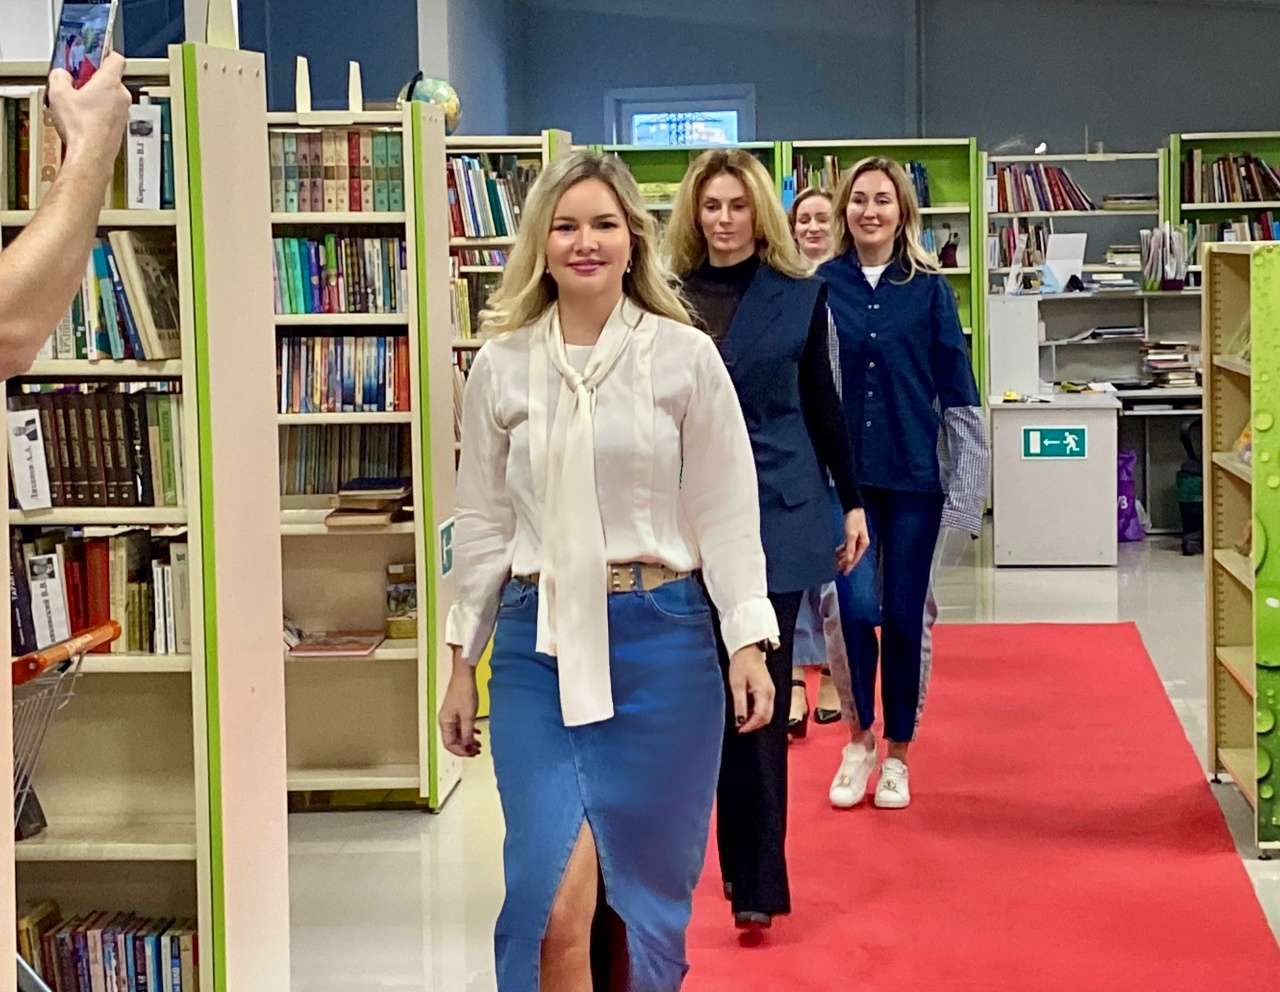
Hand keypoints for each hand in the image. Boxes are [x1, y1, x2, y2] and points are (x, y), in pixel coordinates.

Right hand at [47, 52, 130, 179]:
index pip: (116, 58)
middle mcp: (122, 97)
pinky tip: (84, 119)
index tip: (93, 55)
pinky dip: (99, 112)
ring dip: (97, 97)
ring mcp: (123, 114)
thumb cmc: (82, 128)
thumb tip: (61, 75)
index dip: (104, 54)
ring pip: (111, 97)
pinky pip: (110, 113)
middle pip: (111, 79)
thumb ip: (59, 76)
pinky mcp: (120, 127)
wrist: (91, 156)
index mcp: (110, 83)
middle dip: (94, 79)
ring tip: (78, 104)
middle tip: (78, 82)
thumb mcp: (58, 93)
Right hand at [438, 648, 481, 756]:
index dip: (460, 752)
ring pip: (458, 734)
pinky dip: (469, 732)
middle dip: (465, 747)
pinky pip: (462, 726)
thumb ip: (467, 734)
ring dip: (468, 741)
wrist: (465, 675)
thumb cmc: (464, 691)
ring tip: (478, 745)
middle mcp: (446, 720)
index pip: (449, 744)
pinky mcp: (457, 710)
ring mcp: (451, 715)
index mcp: (445, 723)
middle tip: (476, 752)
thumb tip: (467, 748)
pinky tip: (476, 733)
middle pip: (453, 740)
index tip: (471, 754)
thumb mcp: (468, 716)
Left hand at [728, 644, 773, 733]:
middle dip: (754, 725)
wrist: (747, 649)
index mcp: (765, 693)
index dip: (750, 726)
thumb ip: (740, 705)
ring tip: (742, 720)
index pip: (761, 717)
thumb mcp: (737, 685)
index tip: (739, 730)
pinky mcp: (768, 690)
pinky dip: (757, 713)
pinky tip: (747, 711)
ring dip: (756, 720)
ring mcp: (771, 692)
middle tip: (740, 728)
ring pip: (767, 713)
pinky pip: (766, 707)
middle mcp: (771, 694)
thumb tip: (740, 721)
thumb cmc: (741, 663)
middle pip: (767, 718)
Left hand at [836, 508, 869, 573]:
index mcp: (863, 544)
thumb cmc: (853, 521)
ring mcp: (856, 540)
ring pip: (848, 552)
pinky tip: (836, 554)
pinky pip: (846, 546)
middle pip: (852, 556)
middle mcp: (861, 543)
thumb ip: (850, 548)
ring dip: (842, 557)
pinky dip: (841, 550)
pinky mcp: (851, 536)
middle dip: (845, 563)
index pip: (855, 558)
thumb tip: (848, 560)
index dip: (849, 566)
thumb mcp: (851, 535)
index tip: (844, 573)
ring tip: (835, 563)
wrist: (853, 508)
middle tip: (836, 570)